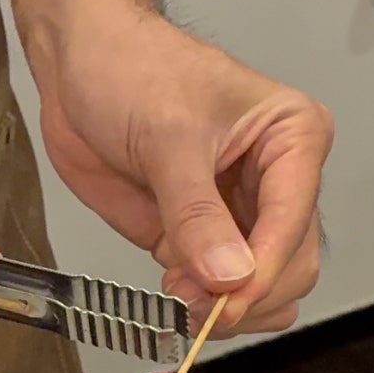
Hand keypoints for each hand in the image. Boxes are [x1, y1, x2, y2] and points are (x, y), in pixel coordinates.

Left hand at [36, 12, 332, 335]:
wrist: (78, 63)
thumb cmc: (130, 66)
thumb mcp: (167, 137)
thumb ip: (196, 213)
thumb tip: (228, 276)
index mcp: (293, 138)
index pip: (295, 223)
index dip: (263, 271)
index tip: (225, 302)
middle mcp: (277, 181)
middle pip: (292, 268)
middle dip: (246, 296)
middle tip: (195, 304)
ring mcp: (240, 215)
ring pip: (262, 290)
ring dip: (227, 309)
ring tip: (178, 294)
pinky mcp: (201, 238)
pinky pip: (219, 292)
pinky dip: (203, 306)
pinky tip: (171, 291)